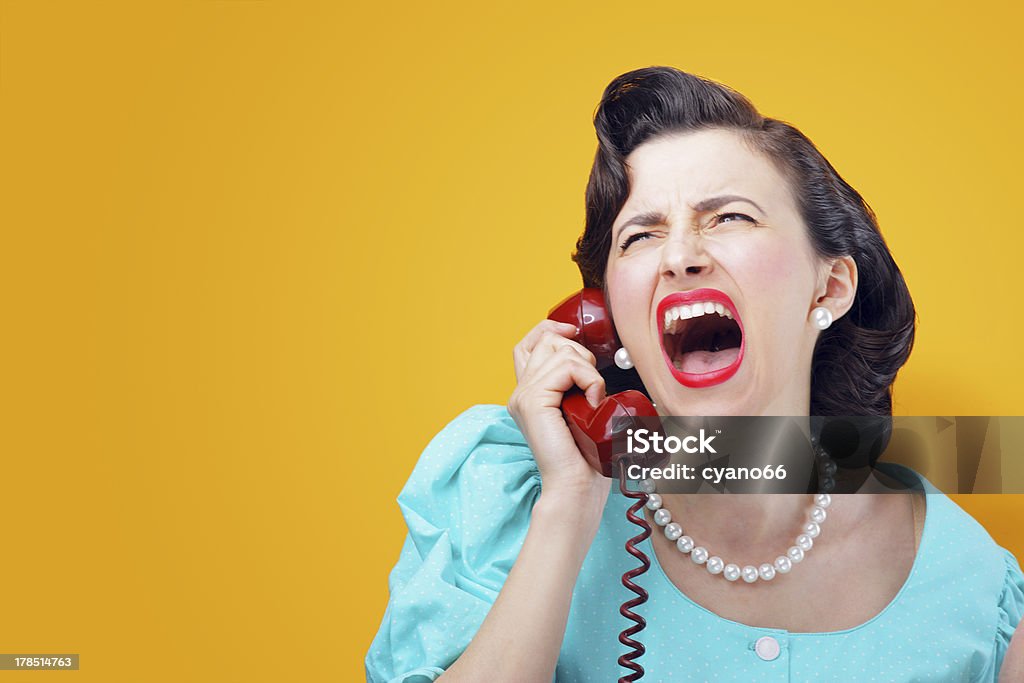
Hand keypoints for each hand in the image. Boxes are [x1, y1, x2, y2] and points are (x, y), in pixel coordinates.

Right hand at [508, 320, 609, 501]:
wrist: (576, 489)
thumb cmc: (586, 458)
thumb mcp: (582, 411)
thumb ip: (576, 386)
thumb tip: (590, 360)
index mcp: (529, 394)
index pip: (529, 344)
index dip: (549, 329)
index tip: (573, 331)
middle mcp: (520, 392)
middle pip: (547, 340)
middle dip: (579, 353)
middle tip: (592, 387)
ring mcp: (523, 395)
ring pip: (561, 351)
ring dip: (588, 370)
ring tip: (593, 401)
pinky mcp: (532, 400)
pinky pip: (567, 367)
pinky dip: (589, 380)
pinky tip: (593, 403)